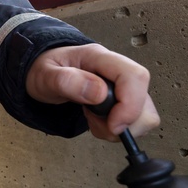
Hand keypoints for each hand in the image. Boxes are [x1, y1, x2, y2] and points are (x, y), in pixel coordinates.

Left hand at [25, 44, 159, 140]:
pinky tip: (97, 120)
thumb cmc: (44, 70)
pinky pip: (134, 122)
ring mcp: (122, 86)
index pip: (135, 76)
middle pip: (145, 100)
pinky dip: (117, 130)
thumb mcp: (45, 76)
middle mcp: (116, 70)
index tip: (113, 125)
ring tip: (93, 119)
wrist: (43, 73)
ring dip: (120, 128)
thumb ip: (67, 81)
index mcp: (99, 58)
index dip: (131, 105)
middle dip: (124, 122)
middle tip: (95, 120)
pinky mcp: (123, 100)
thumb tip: (98, 93)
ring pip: (144, 115)